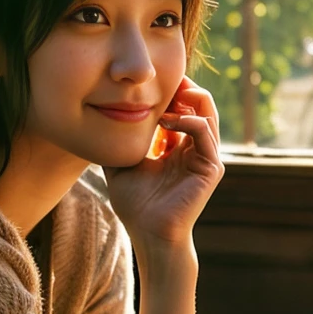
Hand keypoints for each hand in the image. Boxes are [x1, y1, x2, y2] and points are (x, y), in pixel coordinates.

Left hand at [105, 78, 223, 250]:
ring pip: (207, 112)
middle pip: (200, 104)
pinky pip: (203, 132)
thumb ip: (120, 142)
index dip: (171, 92)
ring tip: (163, 96)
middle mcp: (197, 150)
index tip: (150, 83)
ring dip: (186, 99)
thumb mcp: (122, 164)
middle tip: (160, 79)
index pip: (184, 108)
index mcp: (180, 148)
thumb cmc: (136, 206)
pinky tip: (164, 121)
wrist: (149, 234)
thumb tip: (101, 120)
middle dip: (182, 88)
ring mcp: (207, 158)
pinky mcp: (211, 168)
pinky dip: (186, 120)